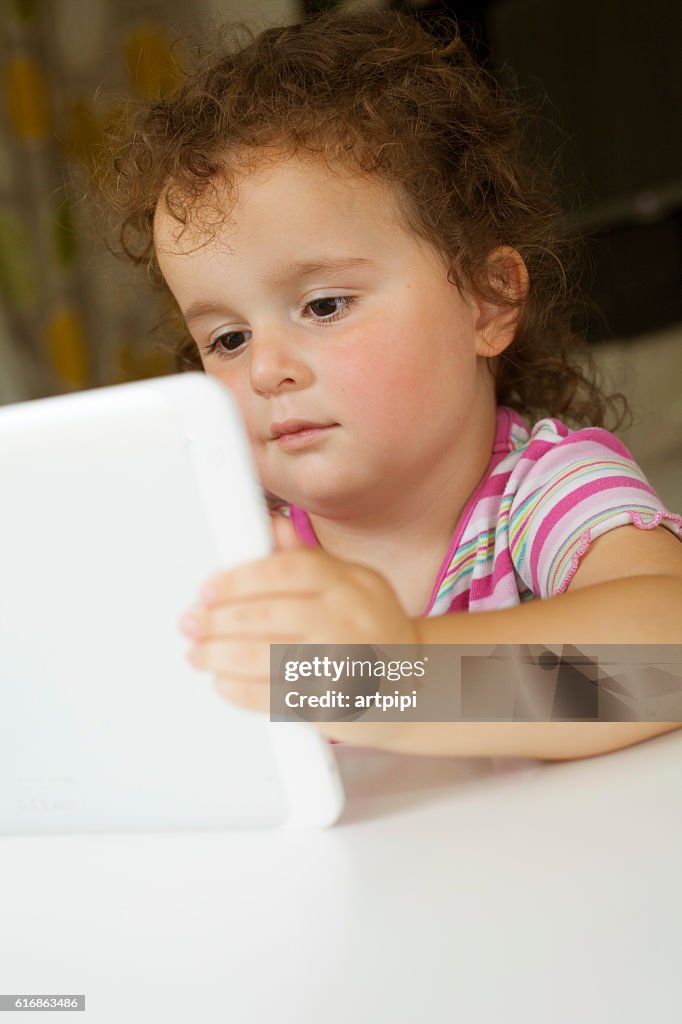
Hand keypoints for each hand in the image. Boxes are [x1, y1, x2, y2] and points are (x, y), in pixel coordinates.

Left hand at [178, 516, 420, 729]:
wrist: (420, 691)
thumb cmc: (376, 635)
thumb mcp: (354, 586)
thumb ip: (309, 559)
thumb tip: (270, 525)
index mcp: (352, 583)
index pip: (288, 570)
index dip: (239, 578)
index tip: (208, 589)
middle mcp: (351, 620)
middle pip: (269, 614)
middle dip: (217, 620)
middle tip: (191, 622)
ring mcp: (345, 664)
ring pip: (265, 657)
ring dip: (219, 655)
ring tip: (198, 653)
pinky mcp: (335, 705)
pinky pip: (274, 698)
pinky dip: (239, 690)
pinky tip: (223, 681)